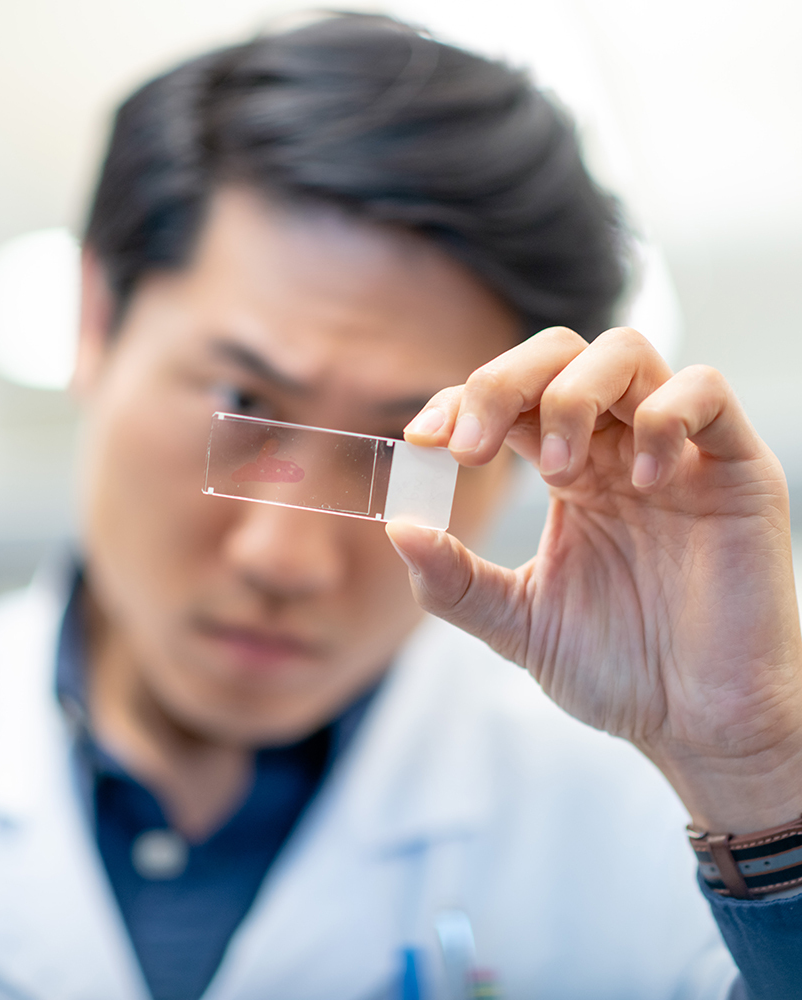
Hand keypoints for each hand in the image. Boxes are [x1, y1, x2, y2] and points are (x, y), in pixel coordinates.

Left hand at [387, 326, 801, 832]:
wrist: (697, 724)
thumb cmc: (616, 669)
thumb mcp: (516, 622)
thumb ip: (454, 580)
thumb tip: (398, 527)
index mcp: (566, 473)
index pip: (508, 399)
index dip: (460, 402)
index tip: (423, 441)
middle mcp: (617, 450)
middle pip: (558, 355)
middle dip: (501, 385)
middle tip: (470, 450)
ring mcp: (676, 453)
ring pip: (625, 353)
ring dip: (571, 396)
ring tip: (557, 470)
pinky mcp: (738, 469)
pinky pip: (707, 391)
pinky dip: (663, 415)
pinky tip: (641, 481)